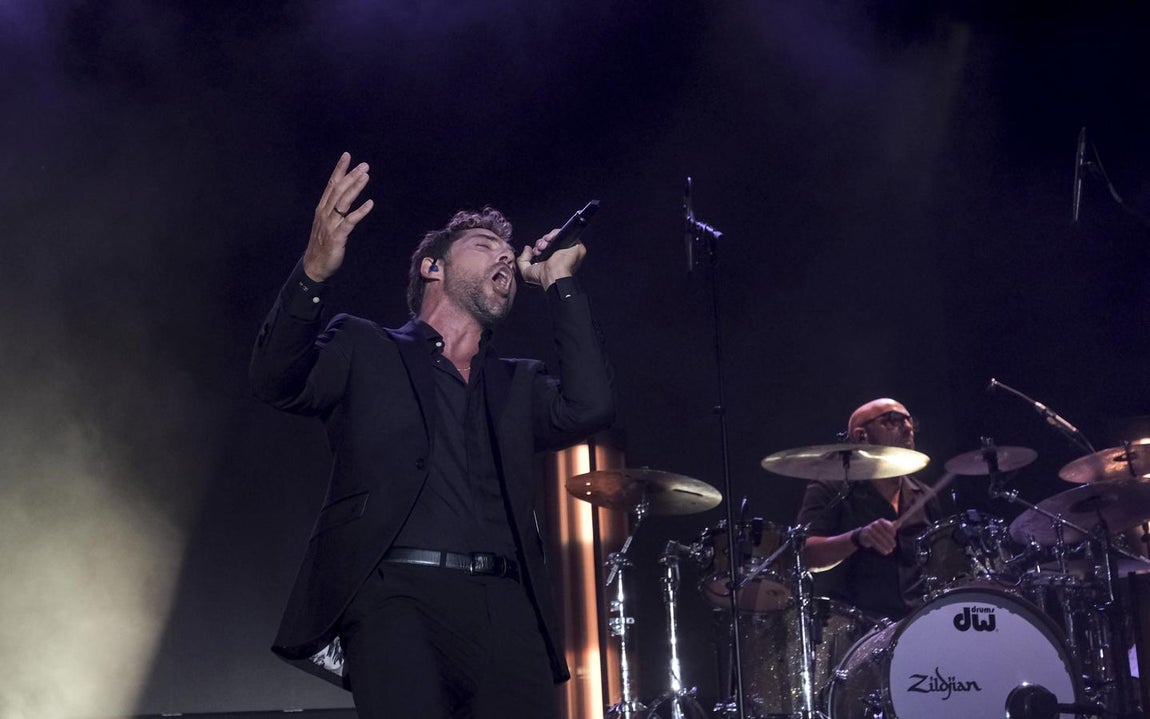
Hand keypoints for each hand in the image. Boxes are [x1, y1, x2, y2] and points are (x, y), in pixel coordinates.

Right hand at [302, 153, 373, 281]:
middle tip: (364, 165)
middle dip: (351, 176)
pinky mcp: (337, 236)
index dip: (339, 170)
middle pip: (338, 190)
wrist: (315, 265)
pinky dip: (360, 211)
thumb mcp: (327, 222)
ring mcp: (330, 224)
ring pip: (343, 202)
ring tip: (366, 176)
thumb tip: (344, 194)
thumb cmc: (322, 243)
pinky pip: (350, 221)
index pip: (331, 184)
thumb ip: (334, 208)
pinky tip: (370, 203)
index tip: (347, 155)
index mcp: (322, 208)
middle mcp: (325, 213)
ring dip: (355, 188)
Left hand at [515, 228, 585, 289]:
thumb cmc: (543, 277)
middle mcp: (562, 254)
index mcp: (554, 261)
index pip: (546, 247)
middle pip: (550, 241)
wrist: (554, 276)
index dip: (539, 246)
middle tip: (540, 248)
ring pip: (557, 236)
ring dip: (547, 238)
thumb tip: (527, 249)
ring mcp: (569, 249)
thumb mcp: (527, 272)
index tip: (536, 251)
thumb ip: (522, 260)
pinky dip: (555, 233)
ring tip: (543, 245)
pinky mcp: (576, 245)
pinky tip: (550, 239)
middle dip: (541, 242)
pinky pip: (564, 232)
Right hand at [858, 518, 897, 554]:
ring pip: (879, 538)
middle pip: (883, 532)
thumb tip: (900, 523)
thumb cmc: (877, 532)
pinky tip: (884, 552)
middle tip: (893, 546)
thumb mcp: (884, 528)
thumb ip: (892, 526)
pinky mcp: (865, 536)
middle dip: (889, 540)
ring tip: (890, 551)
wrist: (863, 535)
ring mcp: (869, 529)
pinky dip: (880, 548)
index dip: (892, 532)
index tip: (894, 537)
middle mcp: (874, 524)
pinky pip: (873, 542)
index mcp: (881, 521)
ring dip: (885, 545)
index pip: (888, 526)